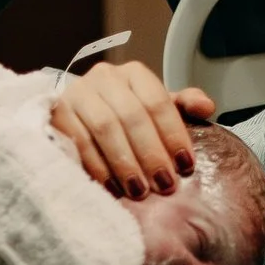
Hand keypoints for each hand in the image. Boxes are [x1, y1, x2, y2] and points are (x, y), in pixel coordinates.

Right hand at [50, 59, 215, 198]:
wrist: (78, 116)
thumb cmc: (122, 116)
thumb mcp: (154, 109)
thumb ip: (182, 106)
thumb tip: (207, 107)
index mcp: (133, 74)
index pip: (158, 101)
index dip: (174, 135)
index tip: (185, 165)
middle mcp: (104, 76)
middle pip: (132, 115)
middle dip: (151, 153)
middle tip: (164, 184)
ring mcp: (78, 92)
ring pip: (105, 127)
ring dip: (125, 162)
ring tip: (140, 190)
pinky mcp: (57, 112)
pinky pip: (78, 140)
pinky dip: (97, 166)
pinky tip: (112, 186)